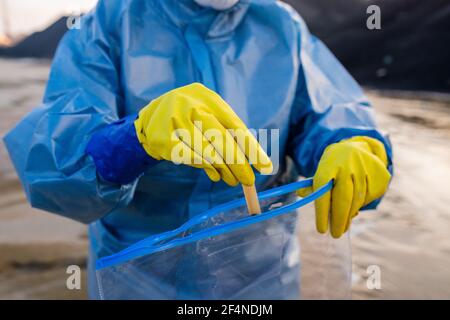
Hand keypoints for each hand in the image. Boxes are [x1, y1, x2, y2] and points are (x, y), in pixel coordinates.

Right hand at [134, 83, 272, 185]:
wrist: (154, 115)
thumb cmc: (193, 116)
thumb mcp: (210, 113)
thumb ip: (229, 131)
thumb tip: (253, 160)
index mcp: (208, 97)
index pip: (234, 125)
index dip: (251, 148)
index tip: (265, 166)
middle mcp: (190, 106)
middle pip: (221, 140)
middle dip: (239, 164)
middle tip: (249, 180)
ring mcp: (175, 123)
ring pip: (206, 153)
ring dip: (224, 170)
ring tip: (233, 180)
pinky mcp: (163, 140)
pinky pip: (191, 160)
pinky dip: (206, 169)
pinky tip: (216, 175)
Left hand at [297, 136, 390, 237]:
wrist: (358, 147)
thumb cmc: (334, 166)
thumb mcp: (322, 171)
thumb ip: (313, 186)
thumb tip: (301, 195)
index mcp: (328, 165)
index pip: (323, 191)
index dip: (322, 212)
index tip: (322, 230)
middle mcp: (347, 165)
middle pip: (343, 198)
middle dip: (338, 220)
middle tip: (335, 234)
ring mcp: (365, 169)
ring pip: (357, 200)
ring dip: (349, 216)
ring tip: (343, 225)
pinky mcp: (380, 174)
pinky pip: (370, 197)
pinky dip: (361, 205)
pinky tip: (355, 206)